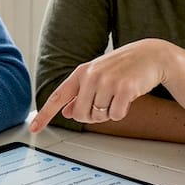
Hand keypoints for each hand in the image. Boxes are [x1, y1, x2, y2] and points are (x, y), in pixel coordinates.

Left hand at [29, 38, 181, 132]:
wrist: (150, 55)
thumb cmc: (122, 67)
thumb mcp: (97, 75)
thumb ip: (80, 92)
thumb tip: (66, 112)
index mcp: (81, 72)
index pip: (58, 97)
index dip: (45, 114)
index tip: (34, 128)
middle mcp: (91, 76)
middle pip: (80, 114)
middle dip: (91, 116)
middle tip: (104, 105)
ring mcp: (107, 82)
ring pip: (99, 116)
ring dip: (108, 113)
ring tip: (117, 97)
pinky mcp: (124, 89)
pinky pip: (115, 116)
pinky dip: (121, 112)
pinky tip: (127, 98)